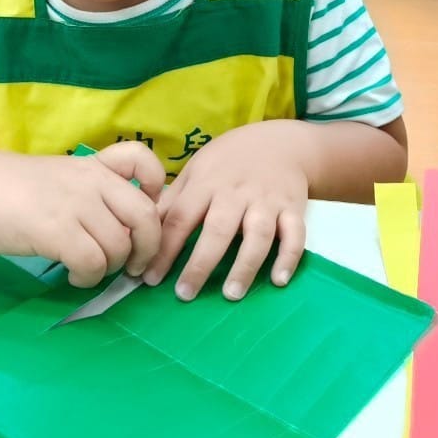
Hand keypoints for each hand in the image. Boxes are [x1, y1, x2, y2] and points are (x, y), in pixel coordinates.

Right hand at [0, 142, 164, 287]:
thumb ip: (99, 191)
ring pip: (120, 246)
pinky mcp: (55, 231)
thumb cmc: (19, 189)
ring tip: (93, 270)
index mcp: (97, 166)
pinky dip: (90, 278)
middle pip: (145, 216)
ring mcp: (75, 205)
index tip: (147, 208)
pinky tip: (76, 277)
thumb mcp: (66, 175)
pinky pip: (92, 263)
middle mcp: (92, 181)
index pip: (143, 160)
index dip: (157, 187)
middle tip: (137, 265)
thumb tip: (129, 229)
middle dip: (150, 247)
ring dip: (112, 267)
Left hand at [142, 124, 308, 301]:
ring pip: (258, 234)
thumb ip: (173, 200)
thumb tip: (141, 229)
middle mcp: (237, 193)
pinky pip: (295, 234)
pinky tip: (278, 280)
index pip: (181, 218)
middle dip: (201, 263)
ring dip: (245, 265)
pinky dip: (289, 257)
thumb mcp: (197, 169)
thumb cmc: (230, 162)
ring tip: (231, 294)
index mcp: (207, 183)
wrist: (281, 143)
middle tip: (185, 294)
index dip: (164, 249)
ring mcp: (268, 201)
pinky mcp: (294, 208)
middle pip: (218, 229)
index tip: (149, 278)